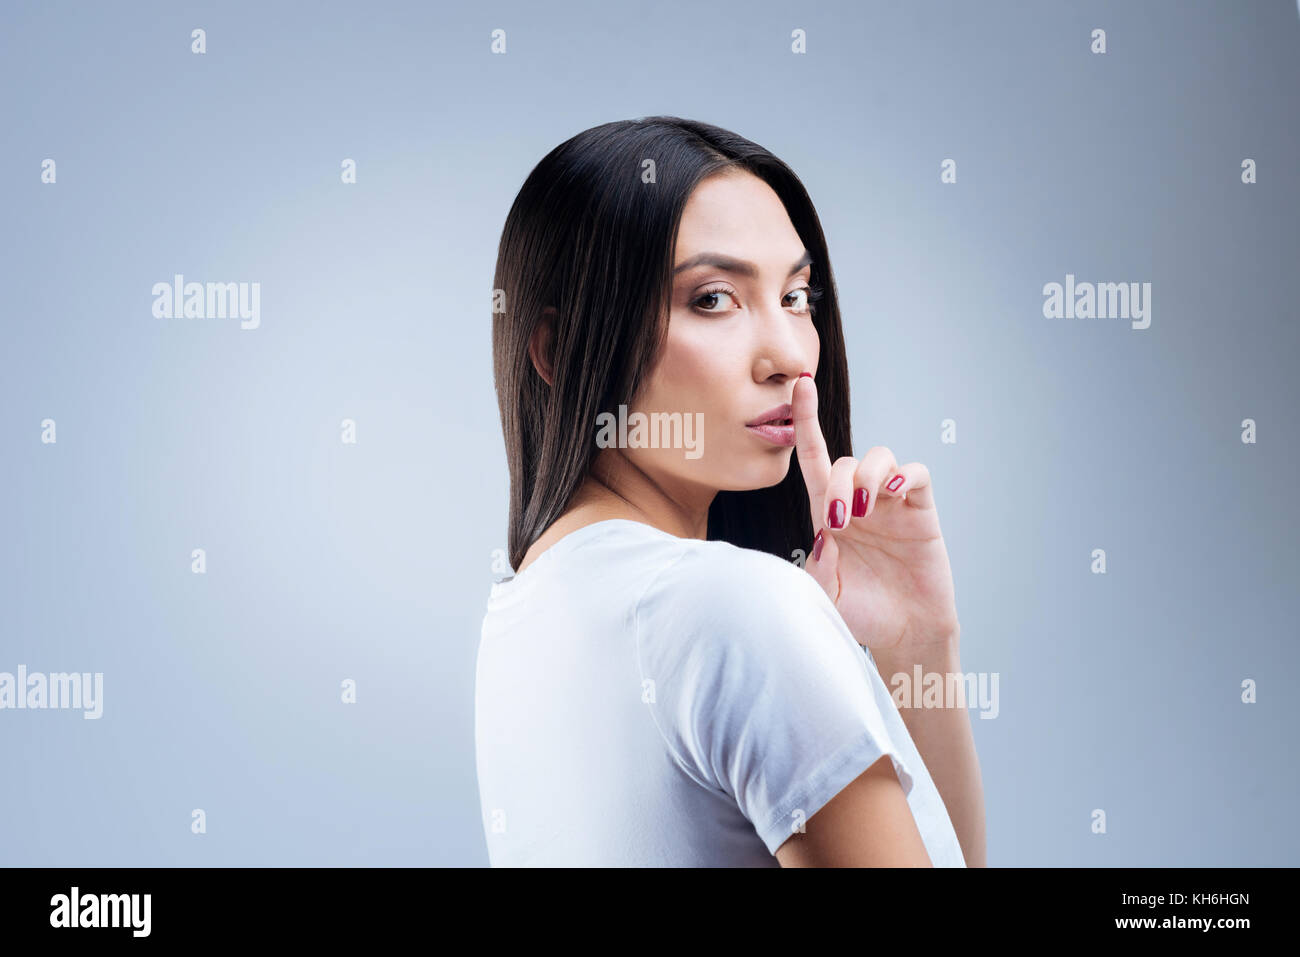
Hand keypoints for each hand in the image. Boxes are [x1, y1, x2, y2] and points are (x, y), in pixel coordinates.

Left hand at [793, 373, 959, 656]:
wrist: (905, 635)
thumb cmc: (862, 615)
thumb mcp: (826, 596)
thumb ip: (817, 568)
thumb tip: (824, 533)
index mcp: (828, 514)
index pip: (813, 458)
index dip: (806, 421)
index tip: (800, 385)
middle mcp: (859, 502)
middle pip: (845, 461)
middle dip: (838, 484)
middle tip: (839, 521)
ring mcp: (890, 504)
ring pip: (878, 457)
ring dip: (866, 476)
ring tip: (864, 512)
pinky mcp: (920, 511)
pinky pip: (914, 474)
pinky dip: (902, 475)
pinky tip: (890, 494)